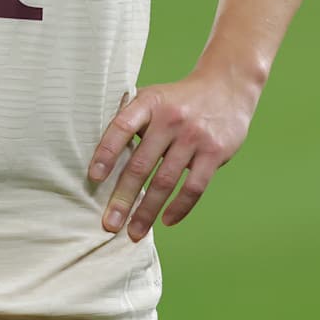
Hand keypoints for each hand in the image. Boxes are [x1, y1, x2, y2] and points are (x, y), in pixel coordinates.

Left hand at [88, 73, 256, 241]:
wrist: (226, 86)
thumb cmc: (179, 99)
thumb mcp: (153, 96)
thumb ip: (130, 119)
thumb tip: (100, 155)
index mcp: (150, 102)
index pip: (122, 127)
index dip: (106, 152)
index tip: (93, 178)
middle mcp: (171, 118)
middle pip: (141, 164)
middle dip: (123, 198)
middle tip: (109, 224)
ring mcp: (194, 136)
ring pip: (165, 182)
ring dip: (147, 211)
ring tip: (134, 233)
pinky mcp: (214, 152)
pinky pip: (194, 187)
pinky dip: (179, 208)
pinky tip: (166, 221)